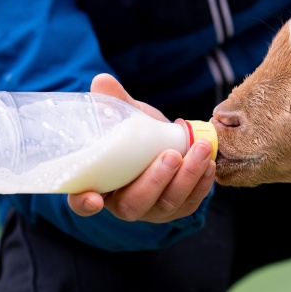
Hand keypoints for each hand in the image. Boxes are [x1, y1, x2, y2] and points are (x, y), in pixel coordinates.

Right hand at [66, 73, 215, 222]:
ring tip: (200, 148)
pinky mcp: (176, 210)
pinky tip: (209, 163)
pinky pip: (190, 203)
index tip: (94, 199)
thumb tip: (102, 81)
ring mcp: (150, 210)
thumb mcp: (124, 116)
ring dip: (187, 178)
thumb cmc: (135, 133)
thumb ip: (113, 101)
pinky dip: (202, 184)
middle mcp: (121, 204)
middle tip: (171, 155)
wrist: (165, 142)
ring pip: (166, 204)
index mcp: (97, 184)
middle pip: (132, 206)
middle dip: (155, 182)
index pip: (81, 202)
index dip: (84, 203)